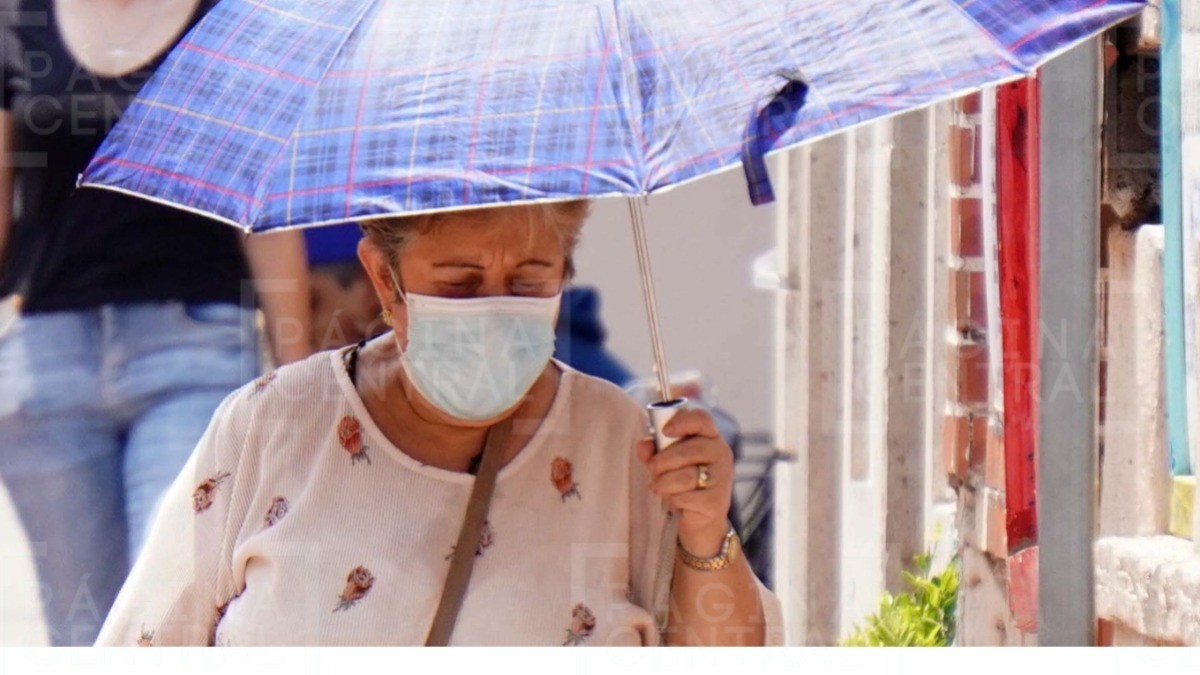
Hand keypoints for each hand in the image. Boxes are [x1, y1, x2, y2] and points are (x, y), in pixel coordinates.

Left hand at [635, 408, 733, 557]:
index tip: (664, 431)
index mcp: (710, 437)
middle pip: (688, 450)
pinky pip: (686, 497)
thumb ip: (654, 451)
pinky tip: (674, 501)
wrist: (702, 520)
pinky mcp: (717, 501)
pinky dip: (673, 500)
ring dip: (664, 482)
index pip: (702, 419)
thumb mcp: (667, 463)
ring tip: (659, 486)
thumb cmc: (683, 483)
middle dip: (662, 461)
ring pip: (685, 475)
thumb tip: (643, 446)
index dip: (682, 422)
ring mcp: (722, 477)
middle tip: (652, 469)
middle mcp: (721, 453)